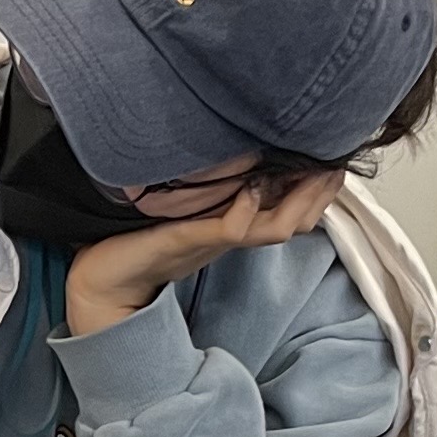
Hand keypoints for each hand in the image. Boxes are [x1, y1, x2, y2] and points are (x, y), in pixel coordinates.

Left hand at [66, 169, 345, 335]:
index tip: (334, 161)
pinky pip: (231, 227)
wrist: (101, 279)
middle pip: (296, 221)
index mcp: (235, 226)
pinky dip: (247, 207)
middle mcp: (231, 235)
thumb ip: (213, 189)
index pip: (293, 211)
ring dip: (300, 201)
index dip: (319, 190)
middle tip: (336, 163)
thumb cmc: (137, 242)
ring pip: (276, 227)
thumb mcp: (186, 207)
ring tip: (314, 172)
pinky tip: (254, 186)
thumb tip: (238, 156)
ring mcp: (212, 239)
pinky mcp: (187, 239)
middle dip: (321, 193)